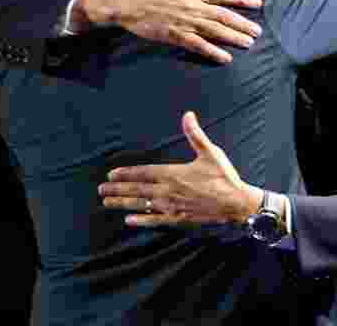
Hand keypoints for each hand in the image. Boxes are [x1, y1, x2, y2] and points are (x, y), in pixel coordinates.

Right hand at [75, 0, 262, 63]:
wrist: (126, 3)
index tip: (258, 3)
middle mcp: (193, 6)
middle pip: (224, 15)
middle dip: (243, 23)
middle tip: (258, 31)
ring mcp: (185, 21)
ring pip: (215, 31)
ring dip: (234, 37)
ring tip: (248, 43)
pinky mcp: (175, 35)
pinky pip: (198, 45)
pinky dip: (213, 51)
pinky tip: (225, 58)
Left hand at [98, 111, 262, 226]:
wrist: (236, 203)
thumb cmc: (224, 177)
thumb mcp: (211, 152)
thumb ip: (196, 134)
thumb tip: (188, 115)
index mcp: (174, 174)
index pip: (144, 173)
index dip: (126, 174)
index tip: (111, 174)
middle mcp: (168, 191)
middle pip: (137, 190)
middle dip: (117, 190)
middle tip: (101, 190)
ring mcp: (172, 206)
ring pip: (142, 205)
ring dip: (123, 204)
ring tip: (107, 203)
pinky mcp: (178, 218)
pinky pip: (155, 220)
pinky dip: (141, 220)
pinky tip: (129, 220)